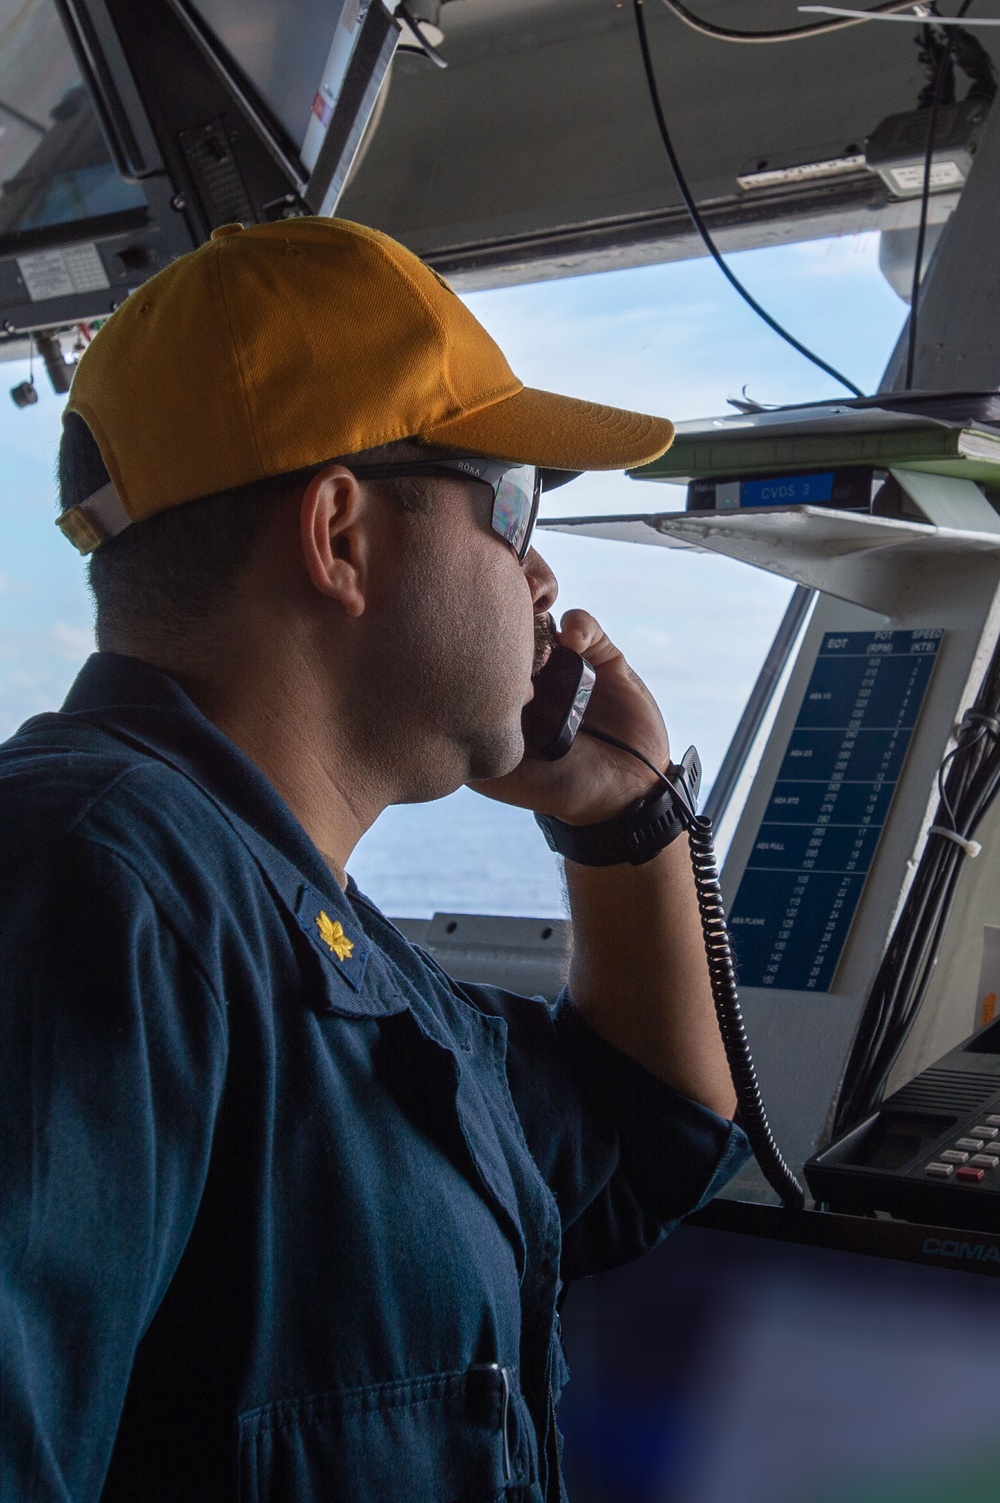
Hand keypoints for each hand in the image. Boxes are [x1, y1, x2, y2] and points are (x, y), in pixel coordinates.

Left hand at [470, 609, 670, 824]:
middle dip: (503, 621)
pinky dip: (575, 624)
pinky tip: (573, 641)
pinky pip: (581, 623)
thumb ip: (475, 753)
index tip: (476, 652)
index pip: (477, 655)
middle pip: (506, 628)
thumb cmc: (560, 788)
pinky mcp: (600, 656)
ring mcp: (563, 662)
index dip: (472, 644)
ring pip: (540, 616)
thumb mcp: (506, 778)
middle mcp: (530, 676)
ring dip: (534, 612)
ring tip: (535, 625)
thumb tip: (437, 721)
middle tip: (504, 627)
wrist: (625, 791)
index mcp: (504, 697)